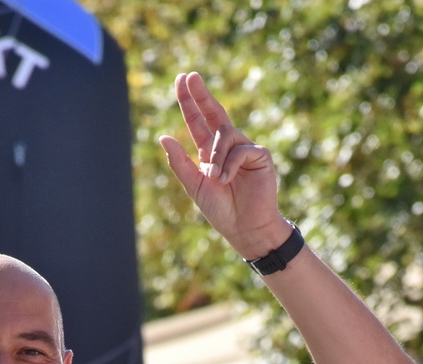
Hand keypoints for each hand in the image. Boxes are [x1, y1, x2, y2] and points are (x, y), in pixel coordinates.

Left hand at [159, 73, 286, 258]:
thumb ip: (179, 162)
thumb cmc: (221, 210)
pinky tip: (228, 180)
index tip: (182, 80)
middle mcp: (228, 146)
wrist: (245, 228)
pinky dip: (230, 164)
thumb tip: (162, 137)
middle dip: (201, 95)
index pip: (198, 121)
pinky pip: (240, 148)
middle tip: (191, 76)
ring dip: (216, 155)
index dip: (190, 101)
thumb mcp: (194, 185)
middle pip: (214, 112)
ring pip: (225, 133)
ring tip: (216, 178)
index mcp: (210, 152)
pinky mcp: (260, 155)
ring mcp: (245, 148)